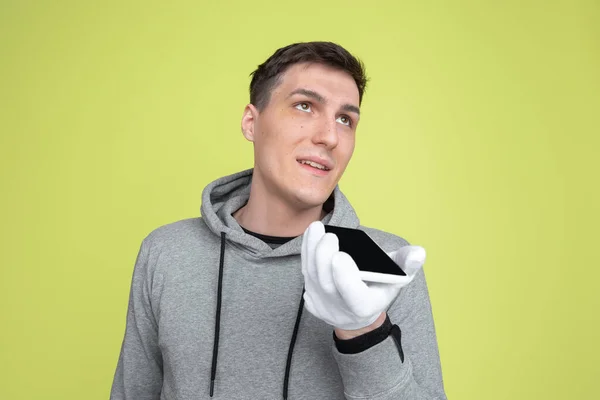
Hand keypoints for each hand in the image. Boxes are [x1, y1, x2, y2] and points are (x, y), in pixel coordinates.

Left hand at [301, 221, 425, 330]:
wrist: (358, 313)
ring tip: (317, 229)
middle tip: (329, 235)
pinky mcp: (311, 296)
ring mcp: (323, 304)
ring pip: (312, 278)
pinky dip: (306, 254)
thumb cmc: (380, 289)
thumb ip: (407, 264)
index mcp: (366, 306)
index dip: (345, 278)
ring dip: (312, 251)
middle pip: (327, 284)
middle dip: (324, 258)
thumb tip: (419, 252)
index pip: (353, 296)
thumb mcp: (398, 278)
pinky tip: (311, 236)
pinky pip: (305, 275)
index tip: (341, 255)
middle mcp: (341, 309)